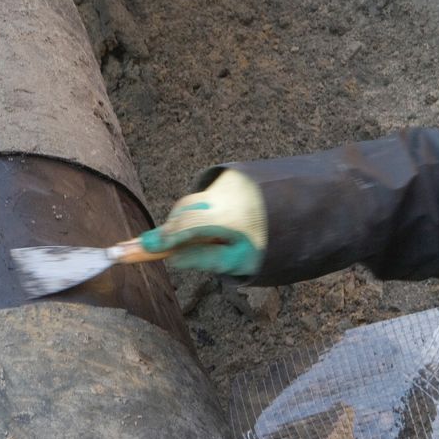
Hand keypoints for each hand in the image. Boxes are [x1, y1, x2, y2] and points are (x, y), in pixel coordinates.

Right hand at [138, 169, 267, 276]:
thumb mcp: (239, 261)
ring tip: (190, 241)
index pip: (189, 225)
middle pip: (184, 211)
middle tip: (144, 247)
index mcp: (233, 218)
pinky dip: (197, 211)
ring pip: (191, 203)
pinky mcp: (227, 178)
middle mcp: (227, 194)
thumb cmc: (267, 242)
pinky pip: (202, 196)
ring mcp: (227, 182)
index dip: (164, 237)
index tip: (141, 247)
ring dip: (184, 221)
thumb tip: (173, 259)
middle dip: (170, 230)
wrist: (297, 209)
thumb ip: (204, 259)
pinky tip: (210, 226)